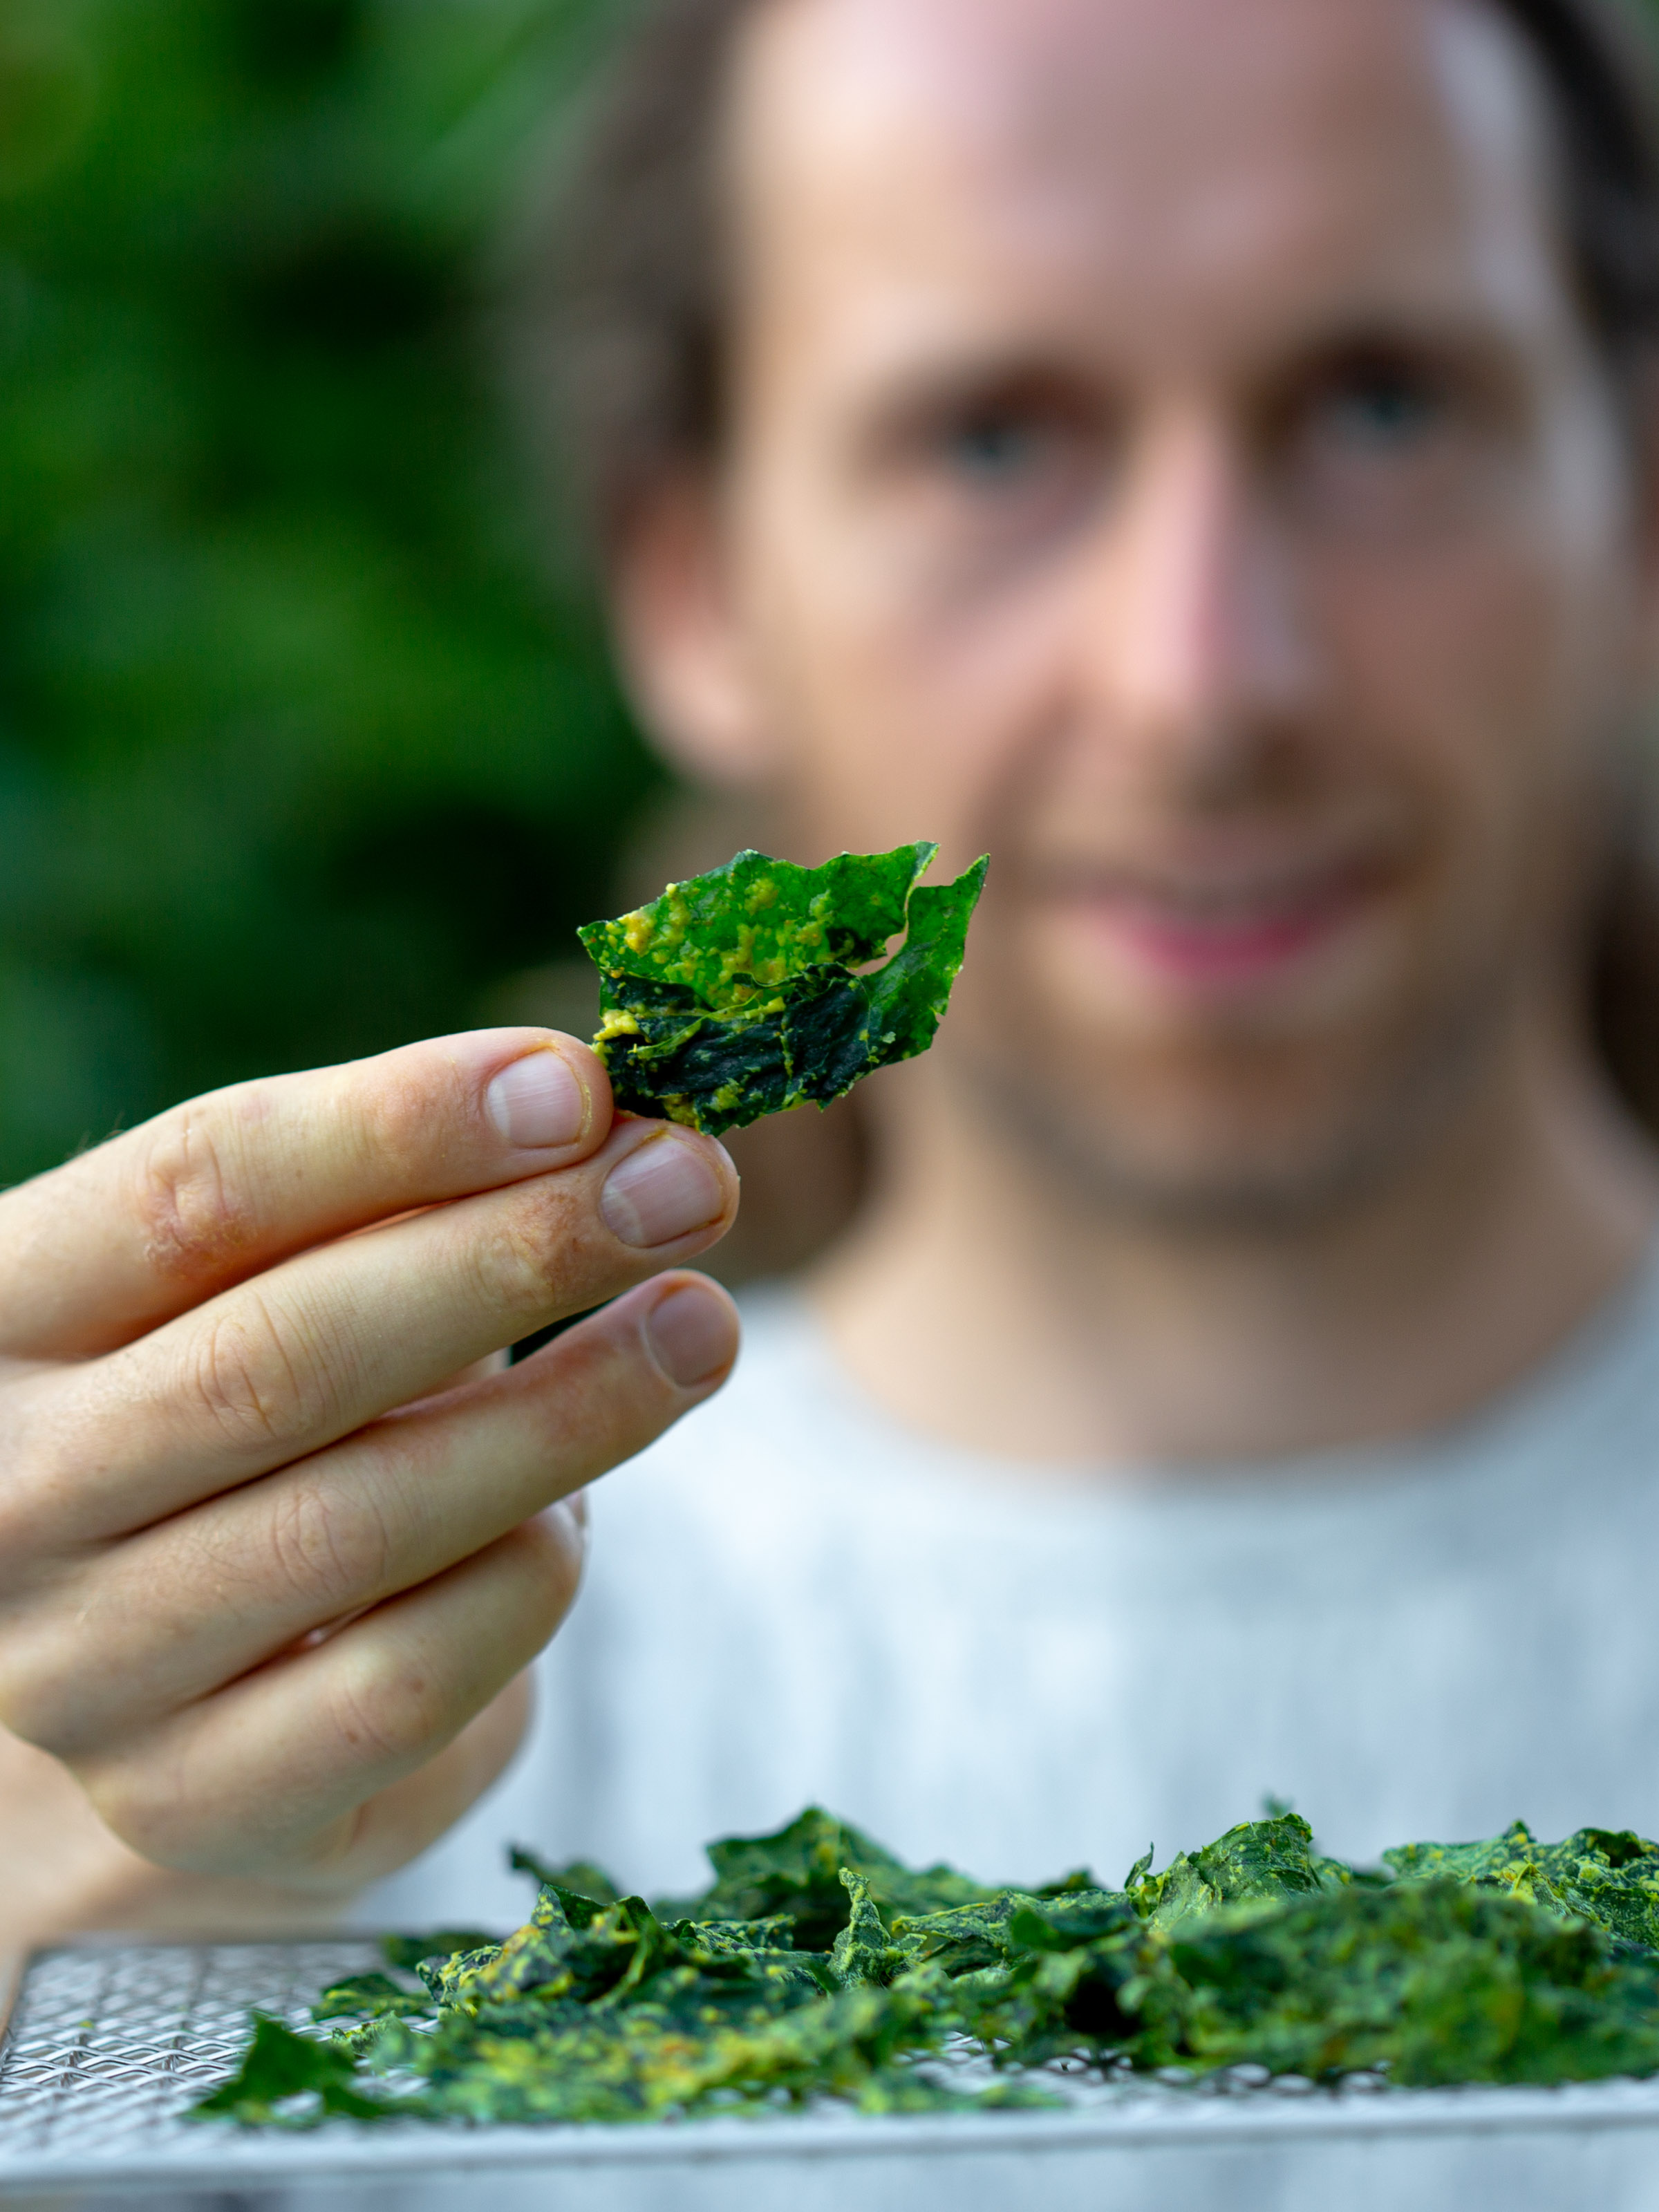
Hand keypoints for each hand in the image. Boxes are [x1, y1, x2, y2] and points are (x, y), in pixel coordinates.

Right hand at [0, 1029, 738, 1923]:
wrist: (157, 1643)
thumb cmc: (236, 1392)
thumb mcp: (265, 1272)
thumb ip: (390, 1194)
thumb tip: (590, 1115)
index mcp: (2, 1311)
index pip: (195, 1189)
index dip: (399, 1125)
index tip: (574, 1085)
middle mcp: (7, 1496)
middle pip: (285, 1355)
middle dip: (519, 1256)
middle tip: (687, 1187)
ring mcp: (83, 1669)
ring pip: (359, 1524)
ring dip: (569, 1412)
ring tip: (698, 1330)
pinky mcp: (192, 1802)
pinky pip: (402, 1687)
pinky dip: (522, 1583)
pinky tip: (574, 1518)